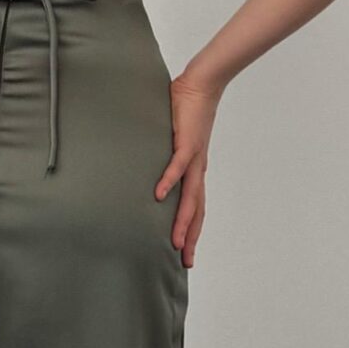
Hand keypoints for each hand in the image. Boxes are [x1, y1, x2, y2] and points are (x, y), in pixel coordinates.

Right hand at [154, 71, 222, 267]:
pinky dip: (168, 181)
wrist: (200, 85)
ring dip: (184, 221)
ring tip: (176, 242)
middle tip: (185, 262)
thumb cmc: (185, 111)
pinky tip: (158, 196)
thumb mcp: (172, 142)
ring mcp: (194, 158)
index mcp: (195, 172)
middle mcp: (198, 170)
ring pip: (190, 197)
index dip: (192, 231)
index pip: (196, 208)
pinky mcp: (186, 142)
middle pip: (197, 211)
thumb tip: (148, 169)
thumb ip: (164, 157)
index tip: (186, 253)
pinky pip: (177, 166)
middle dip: (191, 237)